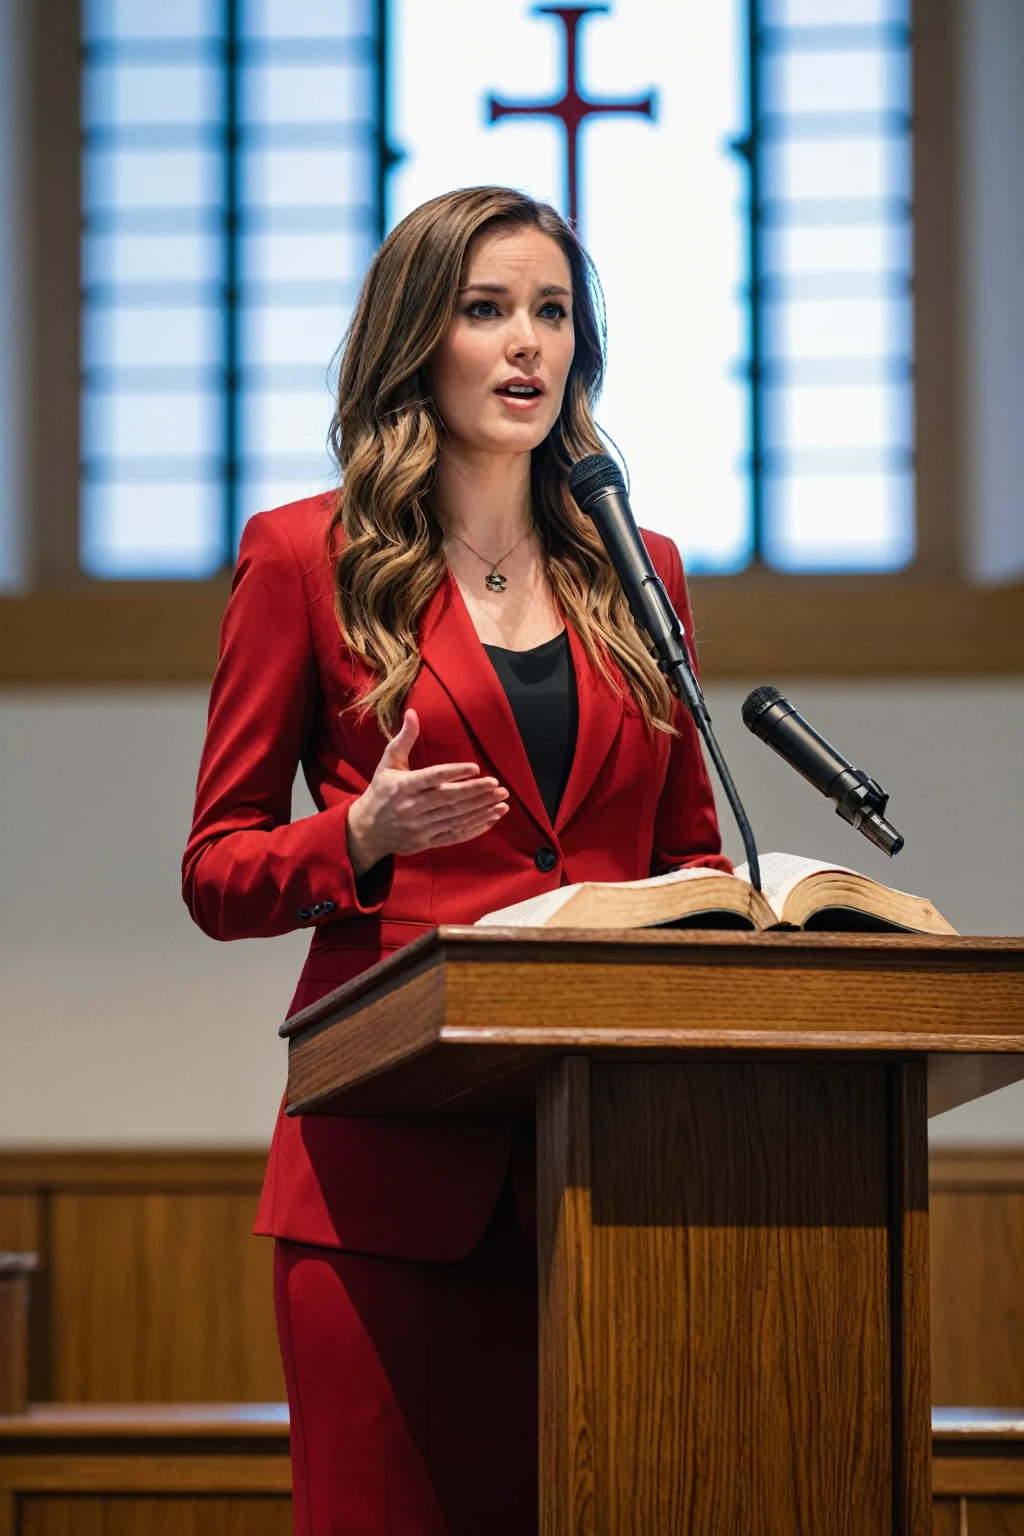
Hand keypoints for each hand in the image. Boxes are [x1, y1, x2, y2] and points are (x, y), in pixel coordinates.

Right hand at [346, 709, 508, 876]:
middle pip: (449, 799)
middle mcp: (412, 808)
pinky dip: (475, 828)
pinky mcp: (427, 842)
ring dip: (481, 810)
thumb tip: (413, 713)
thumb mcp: (388, 764)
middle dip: (476, 792)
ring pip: (456, 818)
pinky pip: (455, 835)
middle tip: (498, 785)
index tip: (477, 768)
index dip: (455, 773)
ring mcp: (420, 828)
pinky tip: (492, 818)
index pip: (433, 778)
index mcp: (403, 786)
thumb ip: (403, 740)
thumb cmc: (381, 791)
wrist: (367, 831)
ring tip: (502, 801)